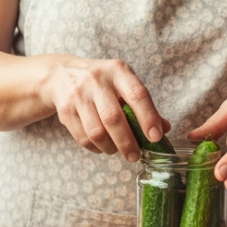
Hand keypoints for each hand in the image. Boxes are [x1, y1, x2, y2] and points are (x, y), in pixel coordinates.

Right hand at [42, 56, 169, 161]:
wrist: (62, 74)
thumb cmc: (102, 82)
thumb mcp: (123, 83)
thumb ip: (143, 104)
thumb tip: (164, 128)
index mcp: (117, 71)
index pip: (137, 94)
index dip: (148, 118)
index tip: (156, 137)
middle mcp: (96, 80)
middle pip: (113, 118)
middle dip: (127, 142)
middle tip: (135, 156)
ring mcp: (78, 95)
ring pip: (96, 132)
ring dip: (111, 147)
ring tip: (117, 150)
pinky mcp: (65, 111)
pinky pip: (83, 138)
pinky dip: (96, 148)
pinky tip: (102, 146)